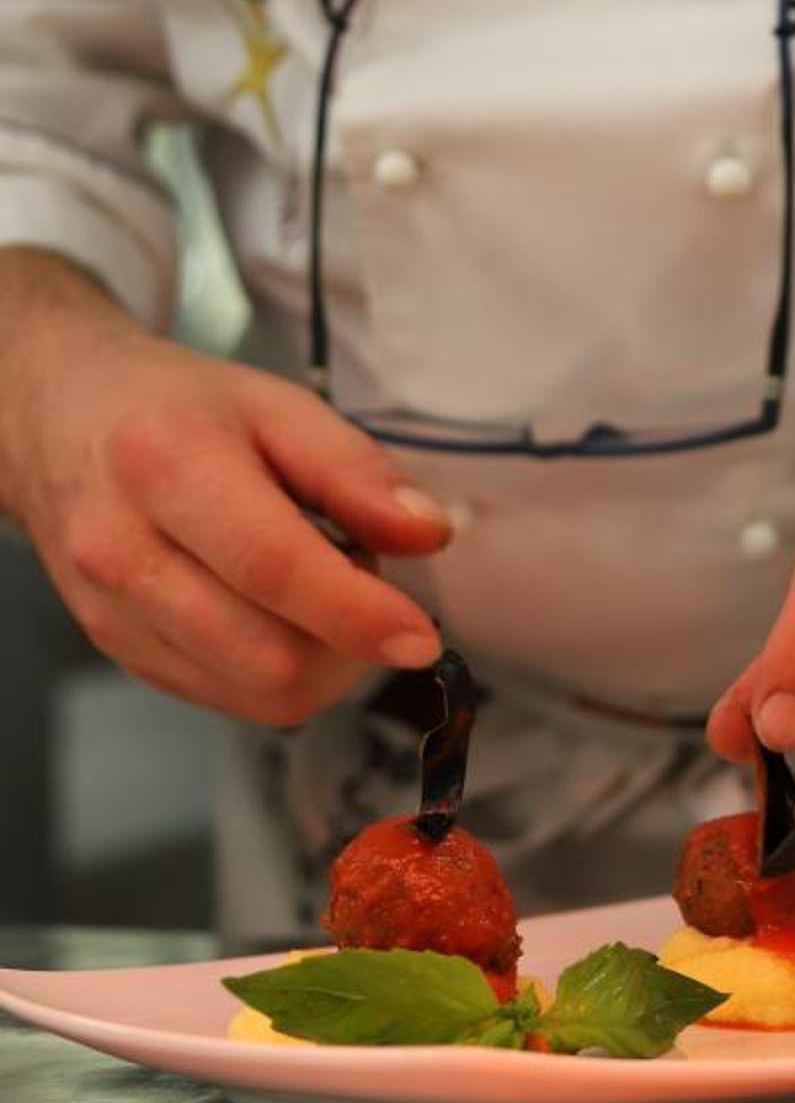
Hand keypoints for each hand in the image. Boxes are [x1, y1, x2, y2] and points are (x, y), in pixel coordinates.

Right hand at [4, 321, 452, 726]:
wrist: (58, 420)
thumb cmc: (175, 409)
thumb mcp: (277, 404)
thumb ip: (355, 470)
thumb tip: (428, 535)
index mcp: (165, 465)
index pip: (270, 566)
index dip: (356, 614)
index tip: (420, 637)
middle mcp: (122, 549)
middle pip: (264, 653)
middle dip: (348, 642)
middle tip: (361, 575)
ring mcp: (110, 610)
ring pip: (251, 692)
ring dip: (320, 664)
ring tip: (319, 592)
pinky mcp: (115, 649)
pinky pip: (225, 698)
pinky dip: (278, 674)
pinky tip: (277, 615)